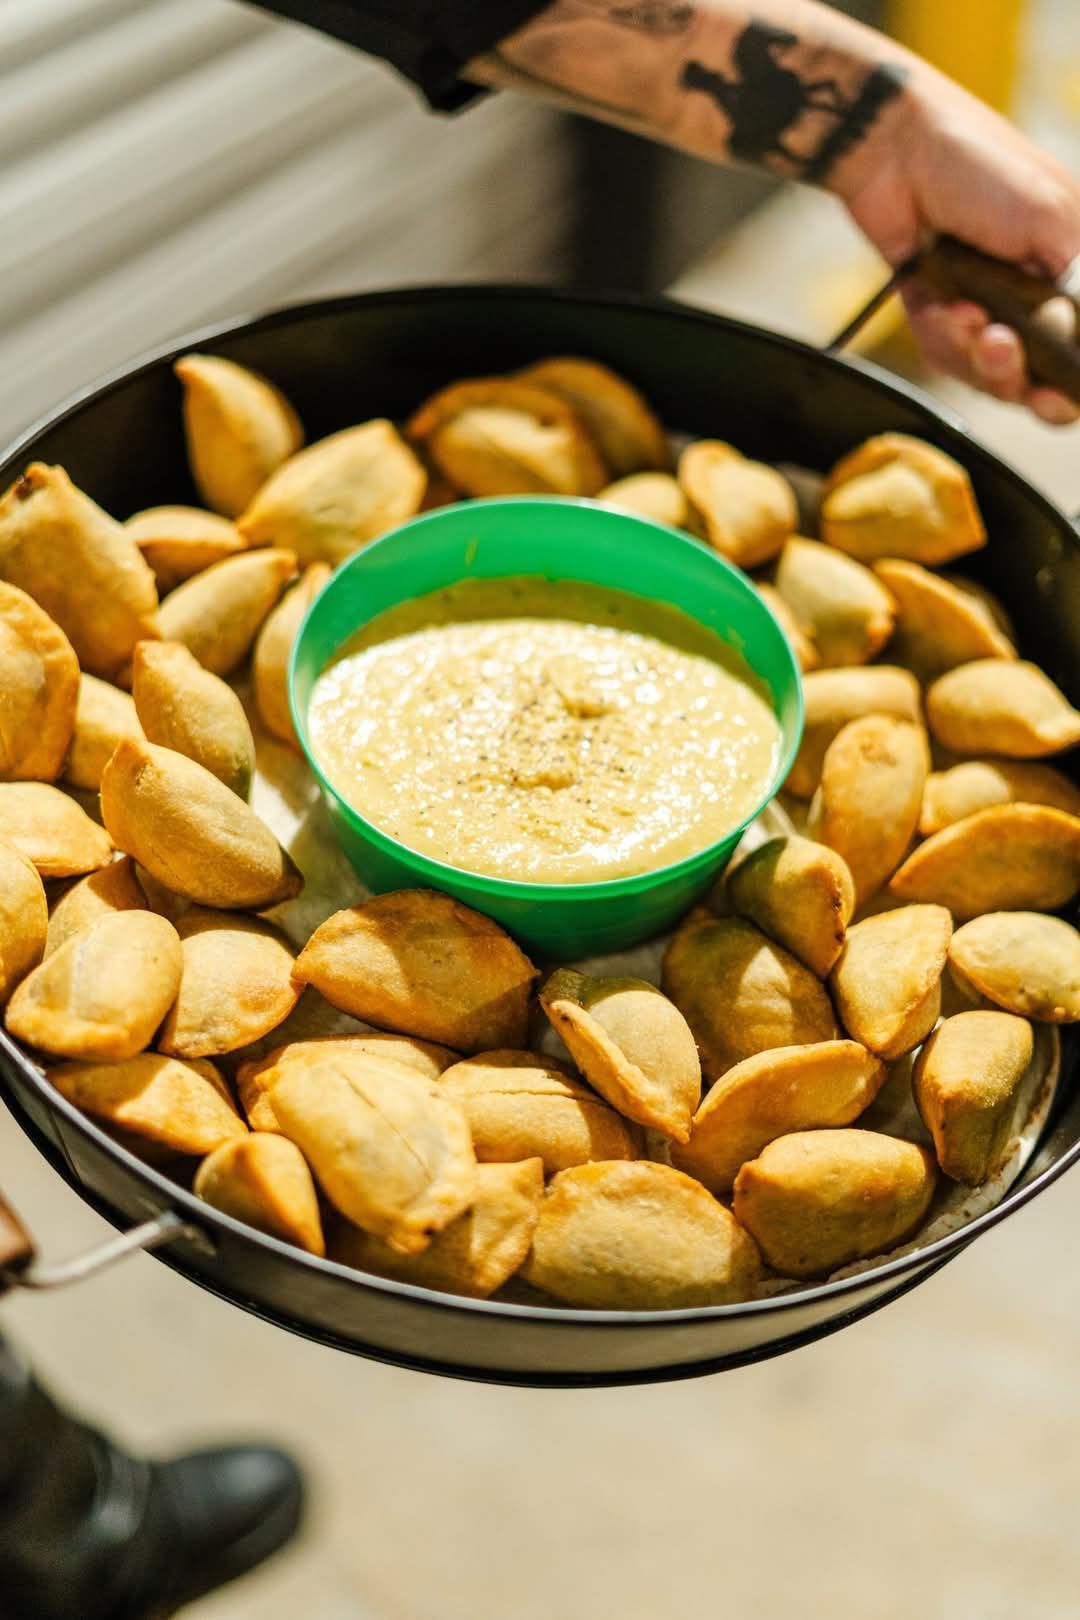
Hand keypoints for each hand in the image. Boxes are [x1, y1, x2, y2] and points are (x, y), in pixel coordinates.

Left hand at [839, 67, 1079, 423]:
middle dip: (1017, 373)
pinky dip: (942, 338)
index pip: (1079, 346)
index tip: (1057, 392)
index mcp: (1072, 269)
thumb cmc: (982, 167)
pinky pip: (947, 355)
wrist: (896, 153)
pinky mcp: (941, 314)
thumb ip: (1078, 281)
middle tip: (998, 347)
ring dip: (974, 352)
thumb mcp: (1051, 217)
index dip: (1071, 381)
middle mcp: (1034, 296)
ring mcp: (987, 308)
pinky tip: (941, 306)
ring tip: (964, 315)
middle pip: (1037, 377)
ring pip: (989, 373)